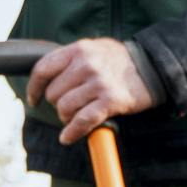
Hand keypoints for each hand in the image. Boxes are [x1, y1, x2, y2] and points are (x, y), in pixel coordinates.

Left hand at [27, 37, 156, 144]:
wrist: (153, 67)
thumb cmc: (120, 61)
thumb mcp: (94, 49)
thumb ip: (72, 59)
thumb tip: (47, 76)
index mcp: (78, 49)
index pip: (43, 69)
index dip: (34, 88)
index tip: (33, 98)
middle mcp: (87, 64)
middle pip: (54, 93)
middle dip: (58, 104)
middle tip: (70, 107)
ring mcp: (99, 82)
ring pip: (65, 108)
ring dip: (66, 118)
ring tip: (75, 117)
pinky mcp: (111, 100)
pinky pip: (82, 121)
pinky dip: (72, 132)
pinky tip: (68, 137)